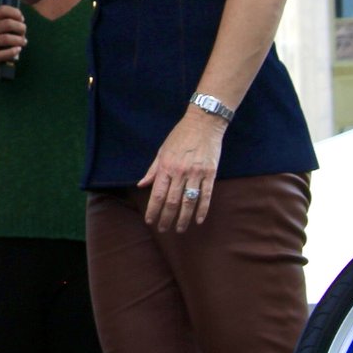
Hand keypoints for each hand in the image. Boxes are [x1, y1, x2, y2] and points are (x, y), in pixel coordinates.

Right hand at [0, 5, 26, 78]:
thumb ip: (3, 23)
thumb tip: (21, 21)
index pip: (3, 10)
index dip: (15, 13)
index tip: (21, 19)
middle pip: (8, 23)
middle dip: (21, 27)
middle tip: (24, 32)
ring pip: (7, 38)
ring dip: (19, 40)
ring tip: (23, 42)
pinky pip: (4, 53)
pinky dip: (14, 51)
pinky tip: (18, 50)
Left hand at [138, 107, 225, 231]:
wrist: (203, 123)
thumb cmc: (180, 136)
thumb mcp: (162, 150)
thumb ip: (153, 170)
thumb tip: (141, 185)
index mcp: (166, 166)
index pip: (157, 194)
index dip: (153, 210)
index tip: (150, 221)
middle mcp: (180, 172)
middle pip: (172, 202)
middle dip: (166, 218)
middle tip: (163, 229)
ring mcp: (196, 174)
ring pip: (189, 202)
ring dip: (183, 218)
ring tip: (179, 229)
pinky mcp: (210, 174)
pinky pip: (206, 196)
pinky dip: (202, 210)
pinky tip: (198, 220)